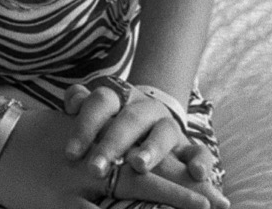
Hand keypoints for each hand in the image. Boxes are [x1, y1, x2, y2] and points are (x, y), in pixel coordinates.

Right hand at [0, 106, 227, 208]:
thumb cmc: (37, 138)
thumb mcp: (75, 134)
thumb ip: (103, 147)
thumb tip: (135, 164)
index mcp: (104, 139)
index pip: (150, 157)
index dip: (182, 172)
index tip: (215, 187)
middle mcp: (98, 156)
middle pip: (151, 174)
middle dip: (186, 191)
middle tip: (220, 201)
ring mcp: (81, 178)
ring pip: (131, 192)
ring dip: (165, 204)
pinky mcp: (60, 202)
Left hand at [62, 83, 228, 208]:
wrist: (149, 114)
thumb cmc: (112, 120)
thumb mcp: (98, 111)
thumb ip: (83, 104)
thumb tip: (72, 102)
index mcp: (120, 97)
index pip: (101, 102)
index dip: (85, 125)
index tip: (70, 154)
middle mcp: (145, 107)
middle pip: (129, 119)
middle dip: (112, 144)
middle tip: (95, 168)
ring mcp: (169, 125)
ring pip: (164, 132)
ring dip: (151, 149)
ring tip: (138, 166)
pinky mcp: (188, 145)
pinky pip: (199, 151)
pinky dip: (200, 162)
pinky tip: (197, 175)